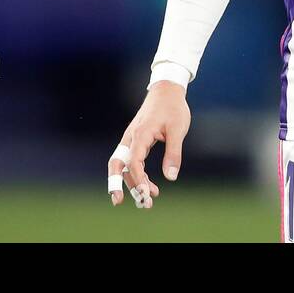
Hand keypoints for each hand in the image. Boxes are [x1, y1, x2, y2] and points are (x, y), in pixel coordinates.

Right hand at [108, 80, 190, 208]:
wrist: (167, 90)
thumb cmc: (173, 108)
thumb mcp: (177, 129)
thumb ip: (173, 153)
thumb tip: (171, 177)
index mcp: (141, 134)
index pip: (134, 161)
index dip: (138, 179)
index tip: (146, 194)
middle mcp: (131, 137)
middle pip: (117, 163)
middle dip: (116, 184)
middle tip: (118, 202)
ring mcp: (131, 139)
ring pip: (124, 165)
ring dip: (131, 183)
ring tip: (146, 201)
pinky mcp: (135, 140)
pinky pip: (130, 160)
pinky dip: (136, 175)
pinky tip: (147, 186)